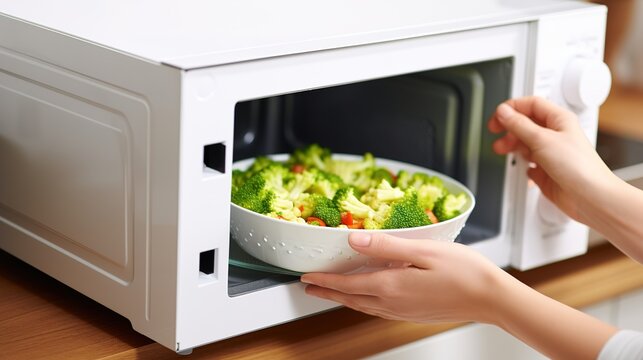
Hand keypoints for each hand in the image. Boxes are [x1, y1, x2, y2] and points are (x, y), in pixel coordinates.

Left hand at [301, 232, 512, 323]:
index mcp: (392, 285)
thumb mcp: (424, 250)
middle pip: (351, 298)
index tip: (306, 278)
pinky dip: (364, 302)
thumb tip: (355, 241)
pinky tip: (367, 298)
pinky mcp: (414, 313)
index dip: (325, 281)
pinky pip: (379, 309)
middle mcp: (394, 302)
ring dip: (344, 298)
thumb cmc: (464, 271)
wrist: (491, 298)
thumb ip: (386, 246)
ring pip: (364, 306)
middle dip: (328, 292)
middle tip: (309, 288)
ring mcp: (404, 311)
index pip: (348, 284)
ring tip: (331, 292)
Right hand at [488, 96, 616, 222]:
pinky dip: (521, 164)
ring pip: (525, 143)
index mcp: (559, 120)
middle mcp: (555, 135)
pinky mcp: (546, 171)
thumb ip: (519, 125)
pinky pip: (528, 163)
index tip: (497, 116)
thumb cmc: (578, 166)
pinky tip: (520, 166)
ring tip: (502, 149)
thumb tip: (504, 112)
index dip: (512, 107)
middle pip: (526, 123)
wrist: (589, 197)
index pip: (532, 104)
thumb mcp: (542, 139)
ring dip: (512, 145)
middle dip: (509, 127)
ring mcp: (551, 153)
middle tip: (495, 132)